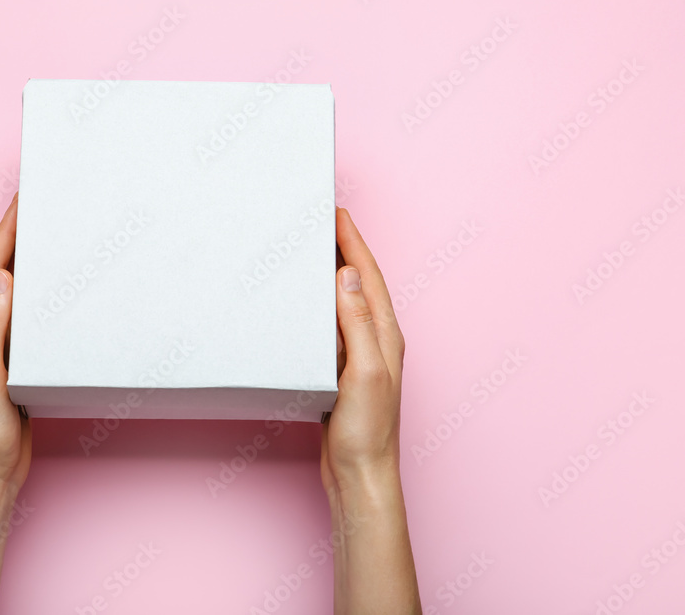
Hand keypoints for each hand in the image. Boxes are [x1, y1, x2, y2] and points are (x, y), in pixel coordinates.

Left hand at [0, 191, 30, 488]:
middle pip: (4, 268)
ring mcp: (0, 344)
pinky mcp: (17, 360)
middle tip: (43, 206)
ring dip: (34, 260)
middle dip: (20, 233)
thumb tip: (2, 279)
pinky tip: (63, 293)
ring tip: (57, 237)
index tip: (24, 198)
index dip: (6, 229)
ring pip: (19, 290)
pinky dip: (45, 294)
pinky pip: (31, 315)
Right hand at [322, 207, 406, 495]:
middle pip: (360, 283)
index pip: (369, 276)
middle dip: (344, 249)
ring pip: (345, 303)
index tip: (337, 213)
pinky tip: (304, 307)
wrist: (360, 476)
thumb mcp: (365, 372)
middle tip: (323, 223)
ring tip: (312, 253)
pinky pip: (331, 326)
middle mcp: (376, 341)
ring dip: (331, 275)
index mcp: (385, 335)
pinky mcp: (342, 372)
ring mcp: (360, 356)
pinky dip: (319, 306)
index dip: (353, 242)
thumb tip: (349, 276)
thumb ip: (358, 323)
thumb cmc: (368, 432)